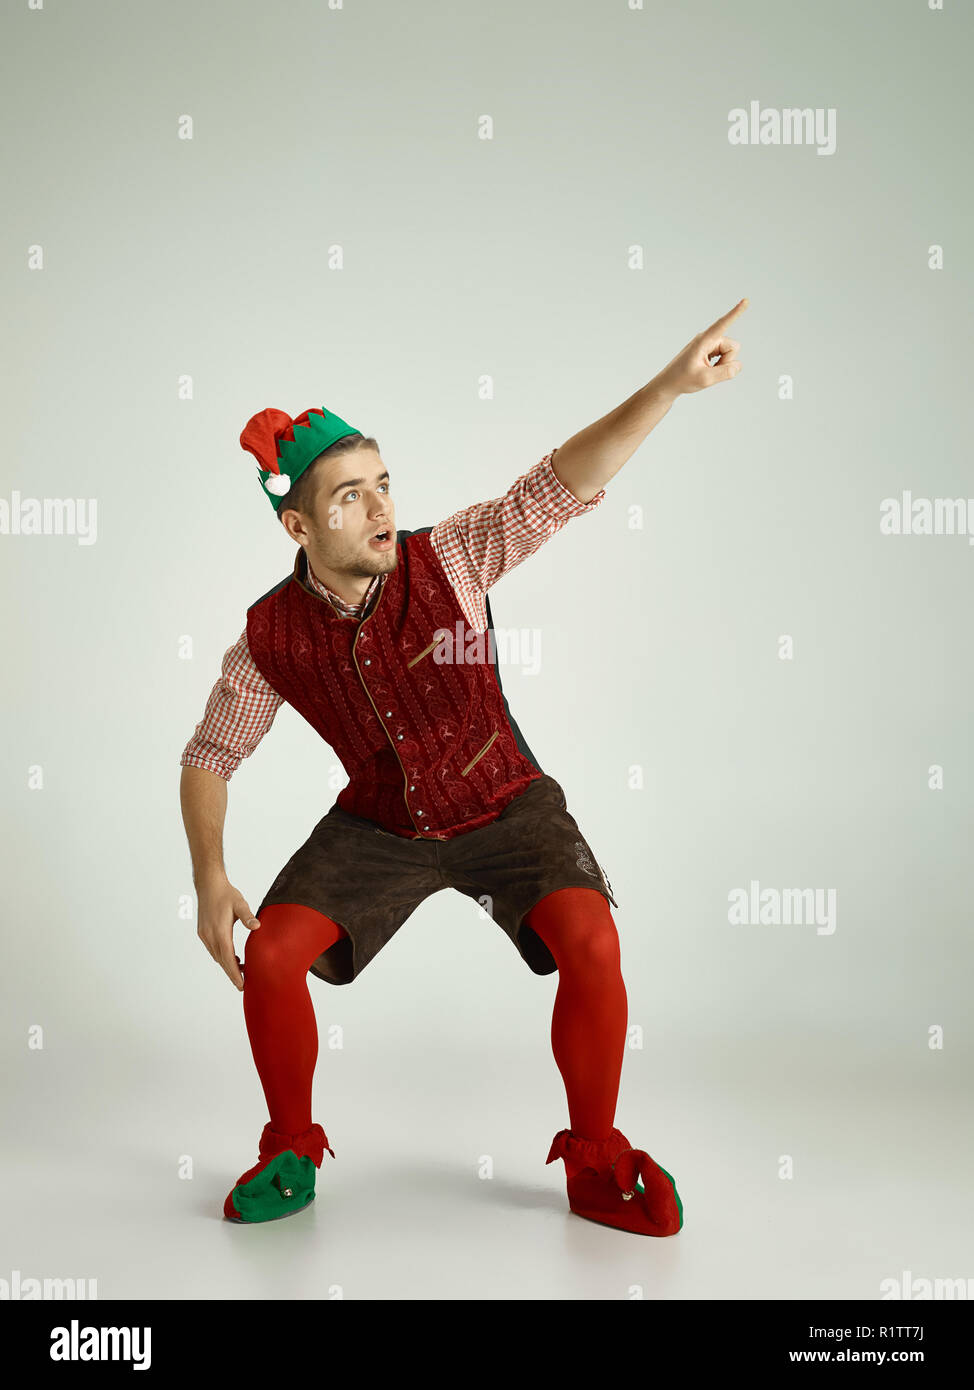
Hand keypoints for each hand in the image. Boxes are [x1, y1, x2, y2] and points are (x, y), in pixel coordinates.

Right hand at [195, 874, 261, 990]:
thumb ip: (248, 916)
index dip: (234, 973)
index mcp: (220, 931)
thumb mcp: (240, 903)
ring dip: (227, 964)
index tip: (241, 984)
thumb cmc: (226, 894)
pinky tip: (233, 956)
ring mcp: (205, 935)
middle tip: (243, 985)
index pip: (228, 957)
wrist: (208, 885)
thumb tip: (257, 926)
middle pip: (222, 961)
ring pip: (217, 956)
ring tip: (242, 969)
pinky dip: (222, 956)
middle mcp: (210, 935)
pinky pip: (213, 949)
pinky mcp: (203, 932)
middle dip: (232, 973)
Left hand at [655, 297, 748, 397]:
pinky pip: (725, 356)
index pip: (722, 324)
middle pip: (733, 347)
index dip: (735, 313)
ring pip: (730, 352)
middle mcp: (708, 338)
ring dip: (723, 364)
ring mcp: (709, 344)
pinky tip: (707, 369)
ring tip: (706, 371)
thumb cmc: (682, 379)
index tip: (746, 300)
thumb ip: (725, 372)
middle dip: (727, 361)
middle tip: (709, 371)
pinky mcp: (710, 349)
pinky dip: (720, 365)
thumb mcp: (705, 379)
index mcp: (703, 341)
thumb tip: (738, 365)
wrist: (669, 384)